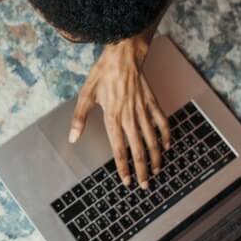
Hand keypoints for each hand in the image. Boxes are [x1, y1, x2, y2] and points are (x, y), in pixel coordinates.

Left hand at [69, 36, 170, 188]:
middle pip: (138, 149)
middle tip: (144, 185)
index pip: (119, 149)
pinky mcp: (152, 102)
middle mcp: (129, 116)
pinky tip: (167, 146)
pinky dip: (166, 135)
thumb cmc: (102, 75)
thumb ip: (79, 118)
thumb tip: (73, 138)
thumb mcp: (85, 95)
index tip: (126, 181)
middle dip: (141, 170)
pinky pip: (162, 122)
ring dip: (155, 158)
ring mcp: (143, 110)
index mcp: (112, 117)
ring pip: (152, 139)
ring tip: (156, 171)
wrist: (123, 56)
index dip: (123, 167)